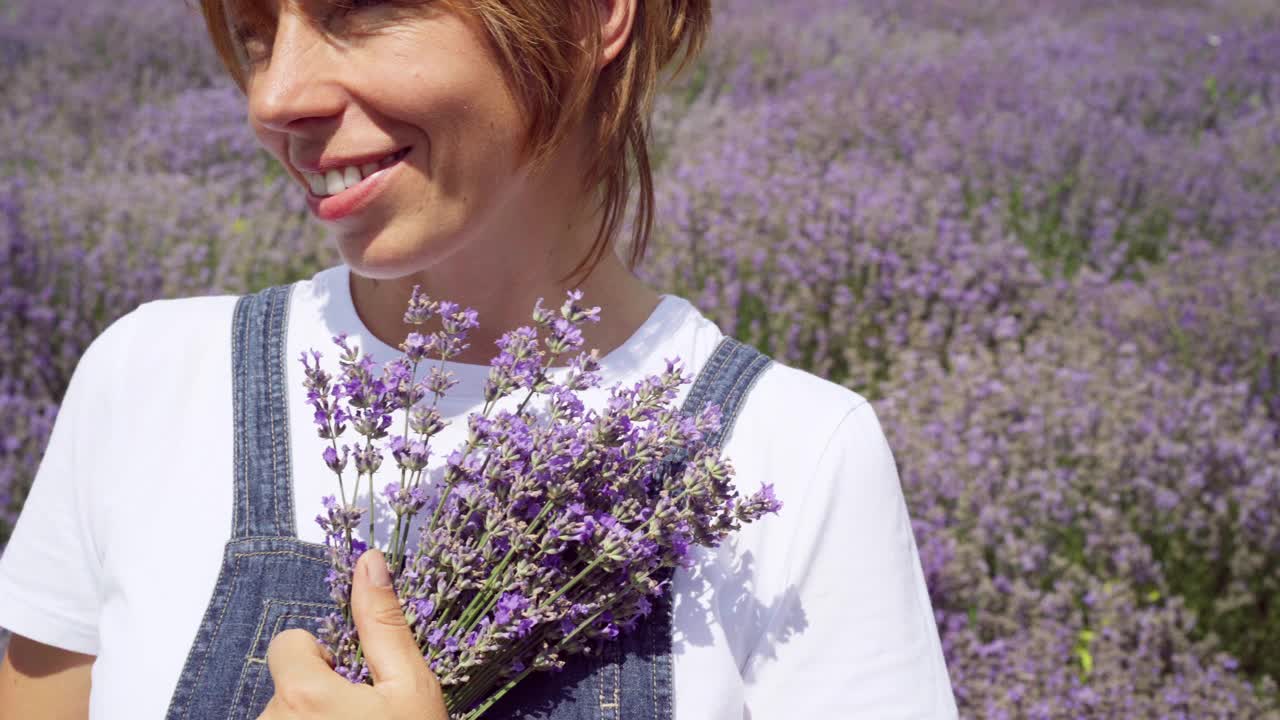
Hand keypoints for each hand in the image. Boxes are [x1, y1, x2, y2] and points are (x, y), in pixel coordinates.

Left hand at [257, 550, 447, 719]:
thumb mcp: (410, 686)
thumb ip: (383, 625)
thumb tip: (370, 561)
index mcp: (303, 692)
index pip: (287, 644)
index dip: (320, 659)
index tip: (349, 684)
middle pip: (287, 682)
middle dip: (317, 694)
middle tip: (358, 717)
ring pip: (284, 714)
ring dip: (309, 719)